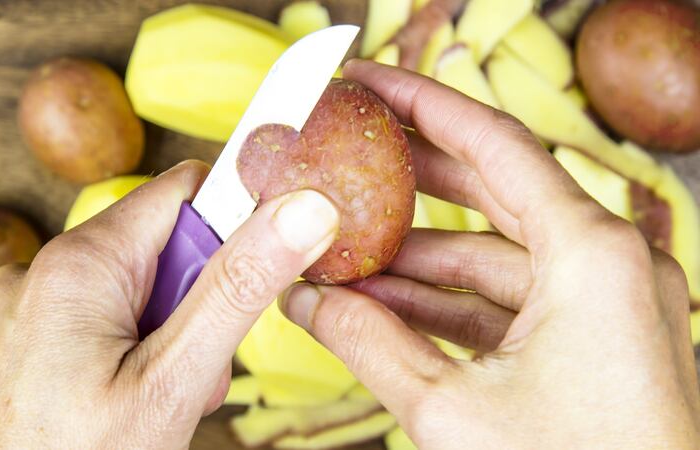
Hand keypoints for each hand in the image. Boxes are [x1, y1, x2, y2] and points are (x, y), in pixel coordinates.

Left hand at [0, 161, 339, 448]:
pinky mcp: (22, 340)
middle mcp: (40, 271)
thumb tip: (301, 212)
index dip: (233, 226)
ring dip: (167, 335)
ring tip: (156, 398)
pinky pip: (98, 319)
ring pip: (135, 288)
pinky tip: (124, 400)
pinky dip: (130, 350)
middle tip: (196, 370)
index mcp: (77, 263)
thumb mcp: (172, 379)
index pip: (184, 191)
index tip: (256, 275)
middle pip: (162, 248)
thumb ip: (237, 289)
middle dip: (197, 304)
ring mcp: (25, 308)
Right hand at [279, 60, 699, 448]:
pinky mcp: (590, 339)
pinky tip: (382, 303)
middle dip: (413, 172)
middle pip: (494, 188)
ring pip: (494, 253)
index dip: (423, 104)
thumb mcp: (451, 411)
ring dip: (418, 254)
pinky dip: (446, 300)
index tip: (369, 81)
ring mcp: (603, 302)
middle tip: (350, 148)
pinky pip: (506, 300)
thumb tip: (303, 300)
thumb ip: (368, 343)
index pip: (493, 143)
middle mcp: (608, 262)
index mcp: (592, 254)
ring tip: (346, 248)